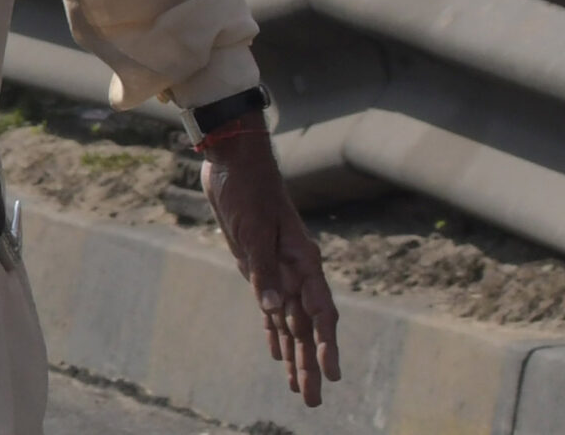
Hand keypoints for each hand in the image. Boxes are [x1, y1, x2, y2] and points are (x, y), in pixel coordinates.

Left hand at [204, 128, 340, 407]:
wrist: (233, 161)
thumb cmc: (246, 189)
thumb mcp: (251, 229)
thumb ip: (263, 271)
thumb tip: (274, 311)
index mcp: (303, 261)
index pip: (320, 312)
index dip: (326, 345)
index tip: (331, 374)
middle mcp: (297, 271)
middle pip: (308, 327)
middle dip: (311, 365)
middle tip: (314, 402)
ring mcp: (281, 271)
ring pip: (292, 324)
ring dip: (295, 357)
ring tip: (301, 391)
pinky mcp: (260, 268)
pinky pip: (273, 310)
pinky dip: (276, 333)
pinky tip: (278, 355)